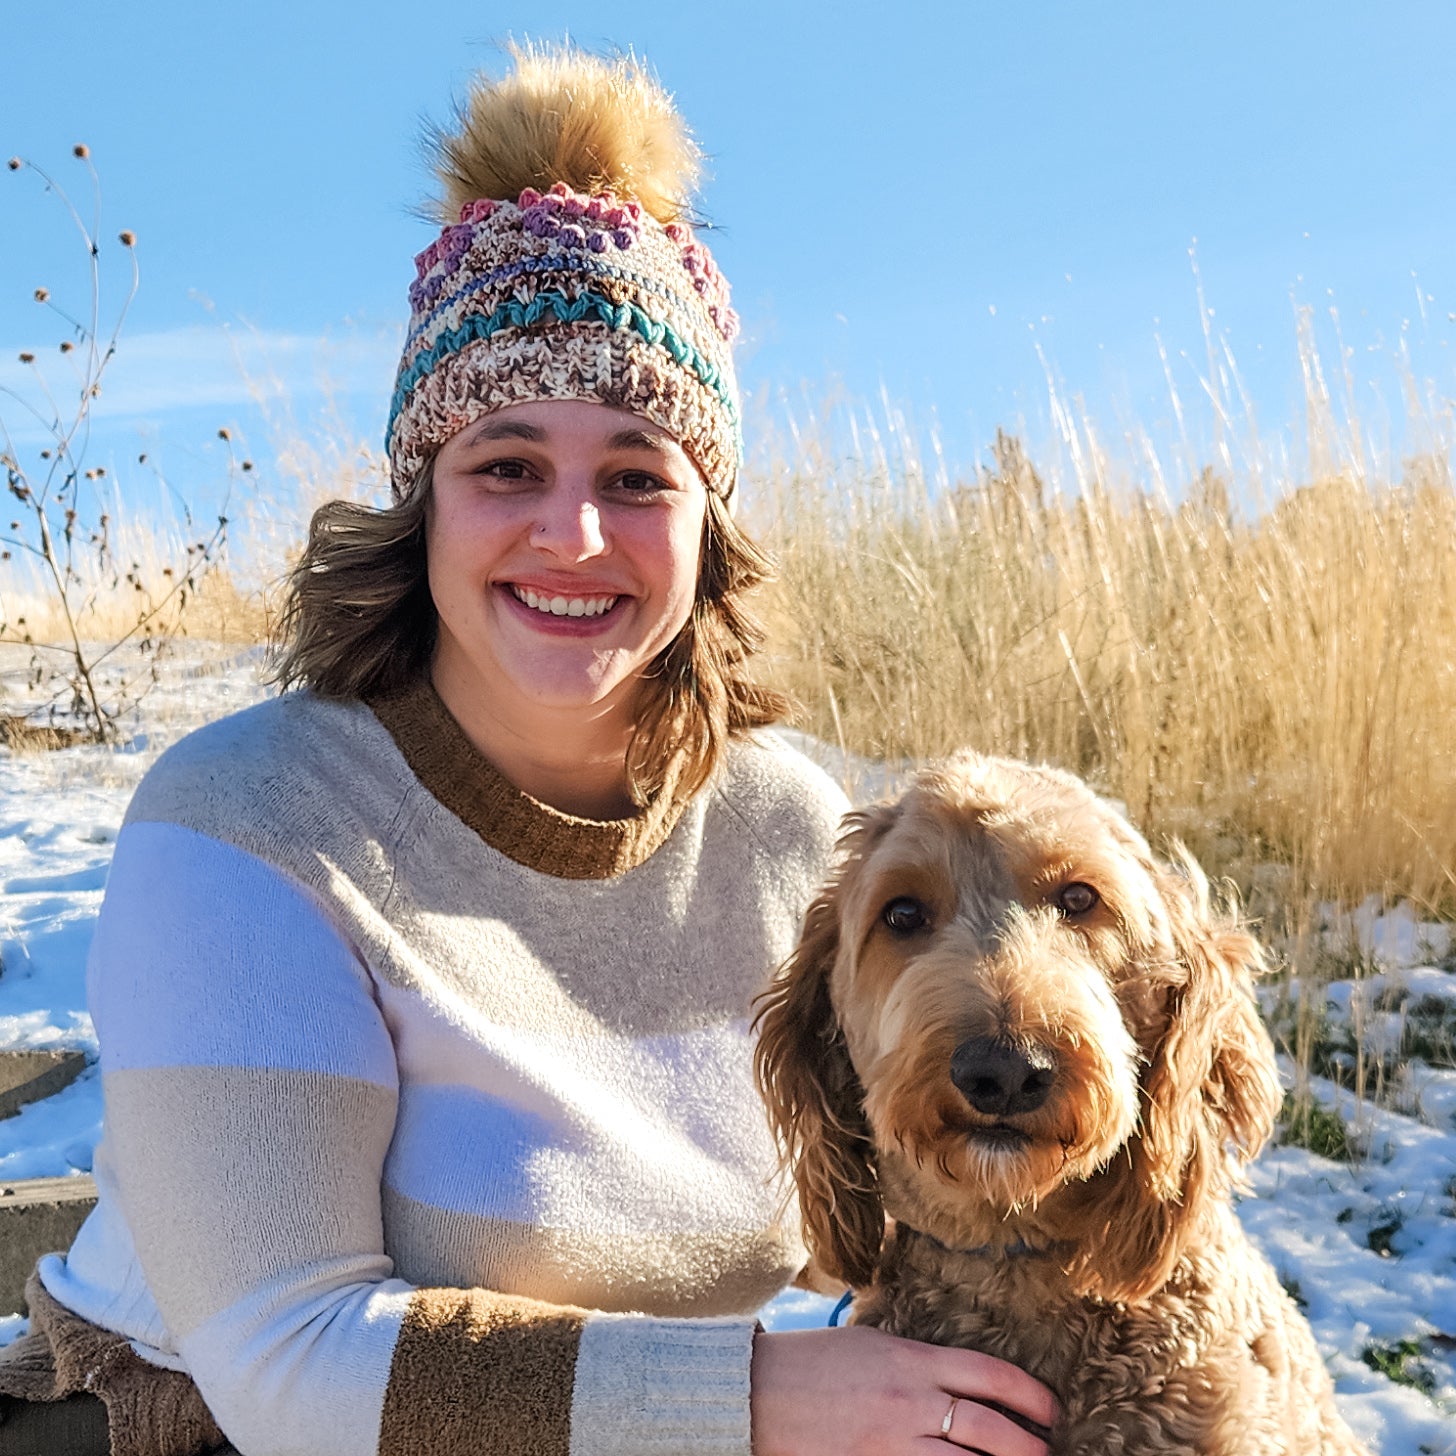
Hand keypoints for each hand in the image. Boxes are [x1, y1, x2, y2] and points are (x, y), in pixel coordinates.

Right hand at [750, 1327, 1055, 1455]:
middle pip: (990, 1427)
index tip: (1052, 1410)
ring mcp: (893, 1441)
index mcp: (912, 1359)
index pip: (991, 1375)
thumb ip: (920, 1362)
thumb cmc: (815, 1363)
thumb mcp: (874, 1344)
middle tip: (1049, 1455)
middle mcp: (910, 1401)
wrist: (758, 1391)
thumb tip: (963, 1381)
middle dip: (1028, 1447)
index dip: (1031, 1395)